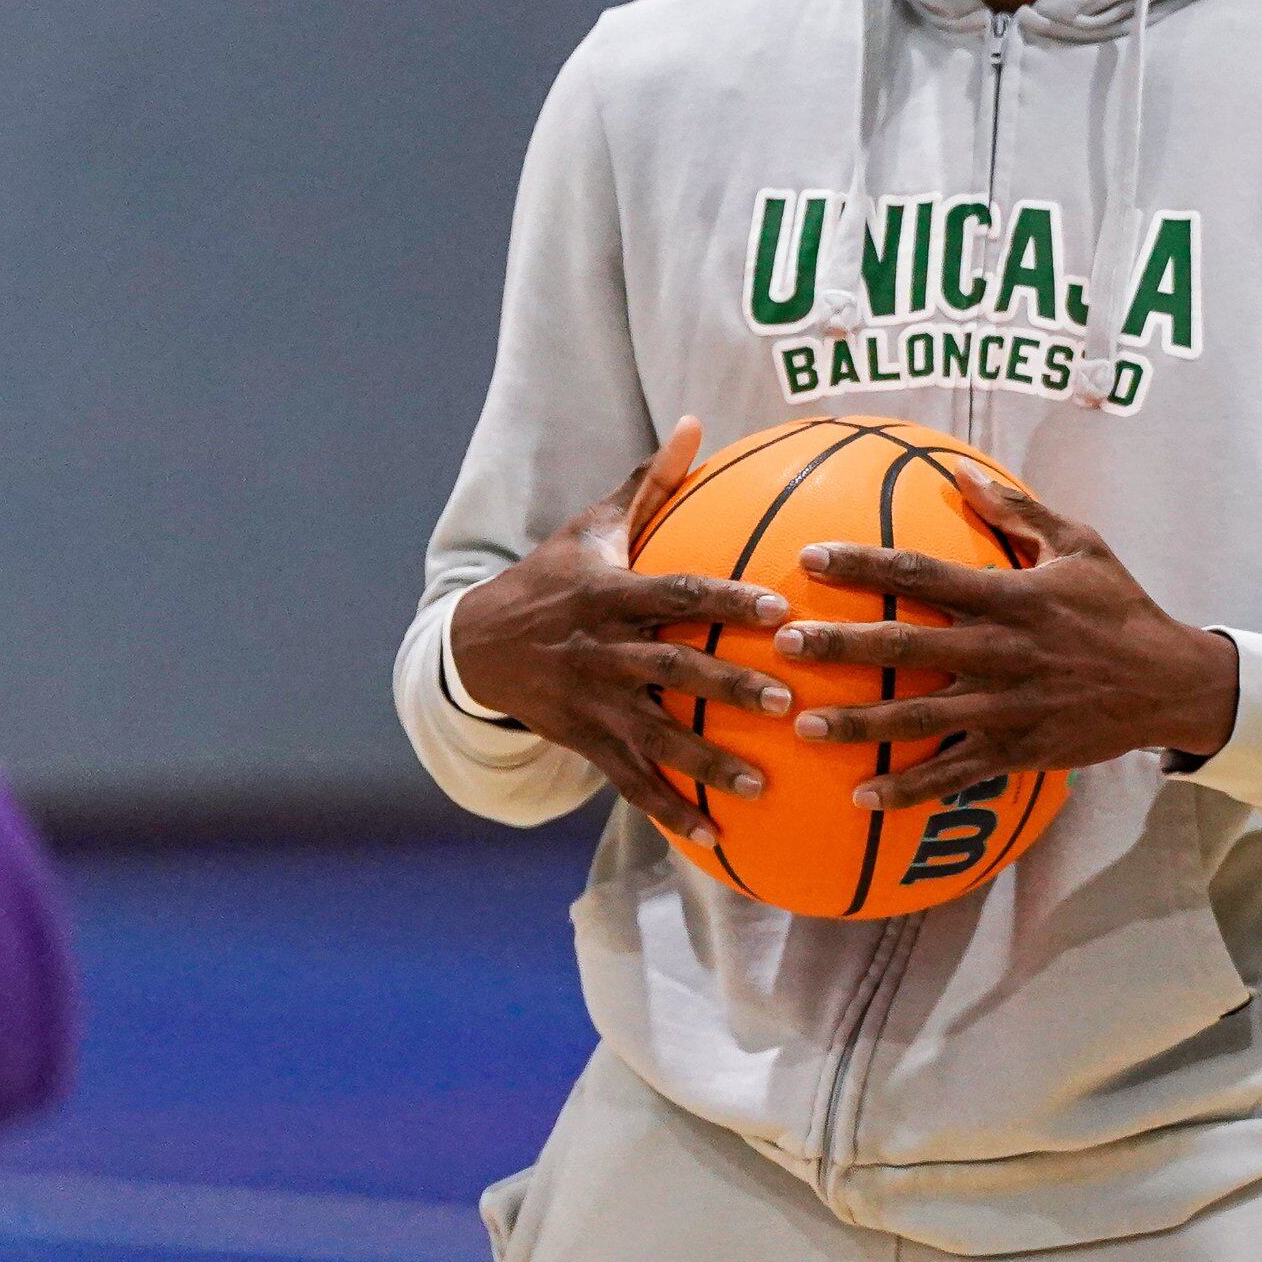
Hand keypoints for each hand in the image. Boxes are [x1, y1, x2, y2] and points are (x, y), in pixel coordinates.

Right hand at [446, 418, 794, 850]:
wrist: (475, 645)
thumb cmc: (554, 578)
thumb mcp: (593, 528)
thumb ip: (650, 483)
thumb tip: (698, 422)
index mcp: (609, 595)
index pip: (677, 594)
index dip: (726, 604)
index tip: (779, 612)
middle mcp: (601, 652)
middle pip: (671, 670)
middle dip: (727, 687)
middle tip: (786, 701)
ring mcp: (592, 703)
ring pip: (654, 736)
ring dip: (707, 765)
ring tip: (761, 786)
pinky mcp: (585, 743)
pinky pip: (630, 782)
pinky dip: (670, 811)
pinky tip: (716, 838)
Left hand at [774, 474, 1239, 808]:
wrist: (1171, 683)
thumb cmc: (1120, 606)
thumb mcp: (1079, 544)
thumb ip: (1016, 510)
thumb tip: (959, 468)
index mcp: (1012, 598)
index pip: (924, 575)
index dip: (864, 566)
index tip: (810, 557)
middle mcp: (1003, 651)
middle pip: (908, 648)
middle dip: (841, 645)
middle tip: (783, 643)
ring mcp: (1009, 707)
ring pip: (922, 717)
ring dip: (860, 723)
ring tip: (802, 726)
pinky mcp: (1019, 751)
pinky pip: (955, 773)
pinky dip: (909, 788)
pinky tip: (861, 797)